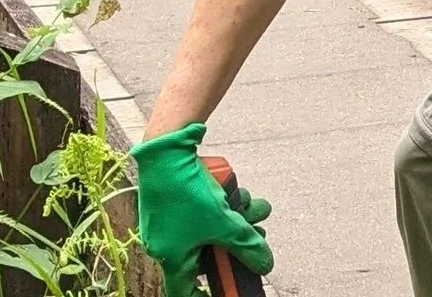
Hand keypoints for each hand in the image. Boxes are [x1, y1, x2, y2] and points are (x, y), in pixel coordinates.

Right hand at [131, 123, 271, 296]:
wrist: (166, 150)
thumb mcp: (223, 223)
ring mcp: (170, 220)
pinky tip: (237, 192)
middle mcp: (167, 242)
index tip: (225, 290)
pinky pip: (203, 209)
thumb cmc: (185, 193)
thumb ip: (246, 245)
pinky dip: (222, 202)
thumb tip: (265, 264)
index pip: (185, 291)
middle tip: (257, 235)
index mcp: (171, 258)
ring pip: (211, 226)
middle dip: (236, 241)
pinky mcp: (175, 199)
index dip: (204, 295)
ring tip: (254, 206)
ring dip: (236, 217)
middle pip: (209, 251)